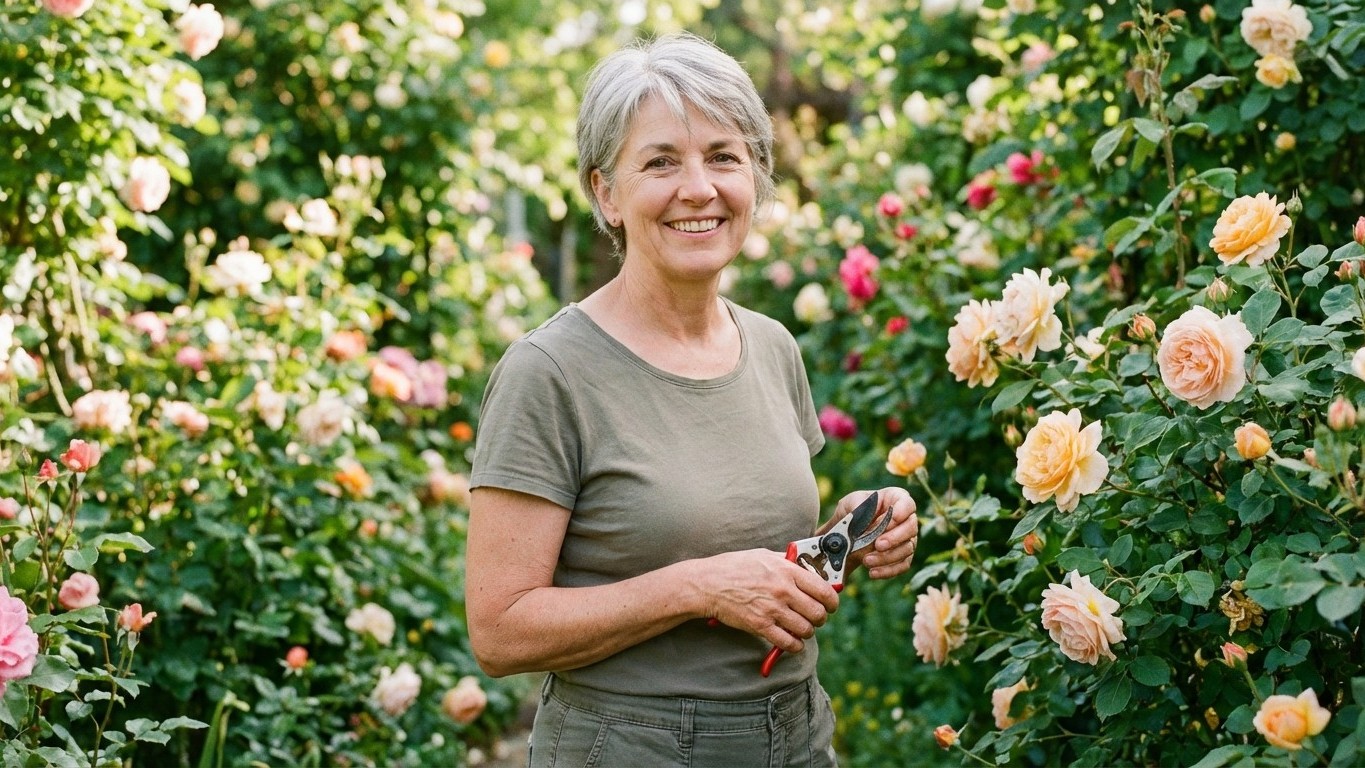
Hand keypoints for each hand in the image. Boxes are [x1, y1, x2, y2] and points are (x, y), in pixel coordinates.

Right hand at [700, 548, 839, 654]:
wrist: (709, 584)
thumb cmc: (735, 567)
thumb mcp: (765, 555)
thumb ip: (788, 563)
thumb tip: (810, 569)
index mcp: (787, 571)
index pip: (824, 590)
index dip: (832, 601)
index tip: (830, 605)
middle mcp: (783, 590)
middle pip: (818, 613)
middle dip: (820, 618)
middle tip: (814, 617)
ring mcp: (772, 609)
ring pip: (806, 630)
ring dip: (806, 631)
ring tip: (800, 627)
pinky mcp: (761, 626)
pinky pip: (788, 643)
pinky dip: (794, 645)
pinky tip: (791, 640)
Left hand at [831, 487, 918, 579]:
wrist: (846, 534)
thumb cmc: (852, 512)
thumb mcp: (849, 503)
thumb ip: (857, 506)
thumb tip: (864, 516)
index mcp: (896, 499)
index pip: (907, 503)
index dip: (902, 511)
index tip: (893, 518)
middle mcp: (906, 519)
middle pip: (911, 528)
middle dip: (894, 538)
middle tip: (877, 545)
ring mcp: (907, 539)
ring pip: (907, 549)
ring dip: (887, 557)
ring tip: (866, 560)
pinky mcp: (903, 556)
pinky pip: (902, 565)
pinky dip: (888, 570)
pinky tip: (873, 572)